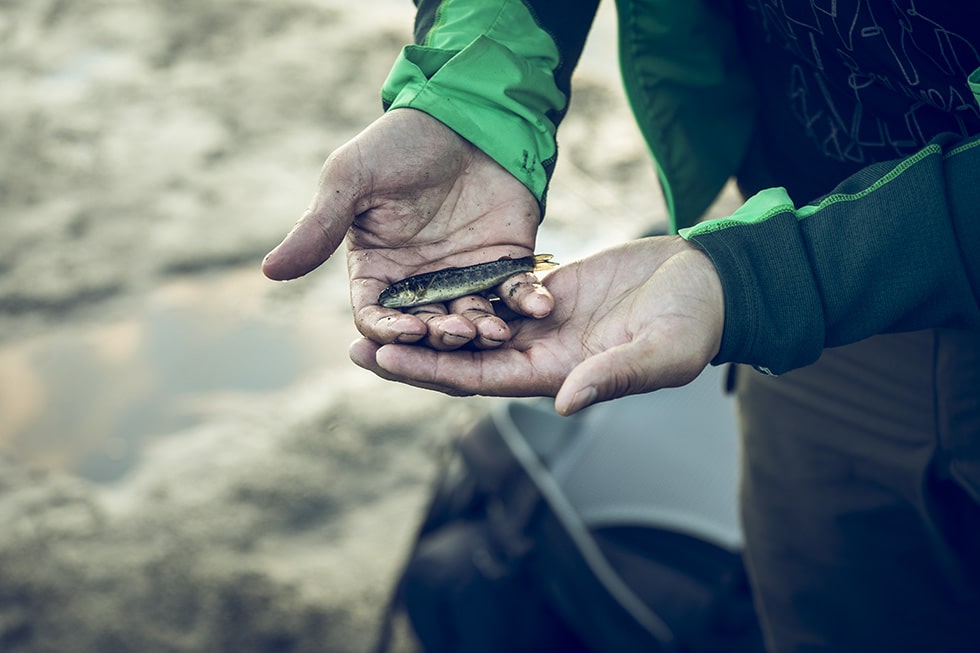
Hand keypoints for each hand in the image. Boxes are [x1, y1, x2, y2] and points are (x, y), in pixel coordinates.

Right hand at [262, 108, 552, 349]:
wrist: (464, 114)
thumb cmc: (399, 144)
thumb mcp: (351, 178)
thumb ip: (318, 226)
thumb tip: (269, 271)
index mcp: (378, 270)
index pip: (377, 315)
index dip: (389, 330)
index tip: (406, 331)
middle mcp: (420, 283)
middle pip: (427, 329)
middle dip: (441, 337)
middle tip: (457, 333)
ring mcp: (464, 277)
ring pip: (472, 320)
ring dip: (482, 331)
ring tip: (493, 330)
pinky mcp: (505, 266)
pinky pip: (516, 296)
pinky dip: (526, 305)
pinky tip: (537, 307)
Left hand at [350, 236, 725, 414]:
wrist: (708, 283)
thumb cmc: (694, 323)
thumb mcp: (661, 351)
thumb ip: (614, 376)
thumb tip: (565, 402)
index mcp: (558, 375)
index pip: (479, 380)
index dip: (429, 371)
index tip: (381, 358)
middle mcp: (540, 355)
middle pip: (461, 359)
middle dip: (410, 353)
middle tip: (352, 343)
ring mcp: (541, 325)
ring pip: (470, 327)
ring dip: (426, 322)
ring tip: (377, 309)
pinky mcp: (547, 294)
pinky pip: (493, 295)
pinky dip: (459, 292)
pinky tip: (424, 280)